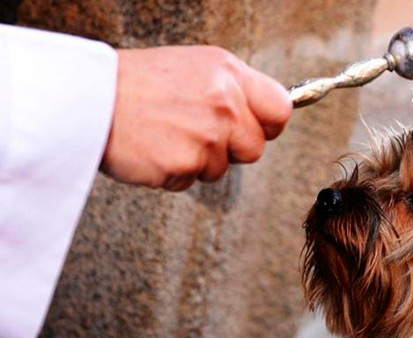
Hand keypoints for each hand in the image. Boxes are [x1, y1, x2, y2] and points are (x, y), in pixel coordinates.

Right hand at [100, 46, 291, 190]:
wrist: (90, 97)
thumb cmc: (138, 82)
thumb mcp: (195, 67)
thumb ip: (233, 89)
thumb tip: (261, 112)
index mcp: (229, 74)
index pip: (280, 109)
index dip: (268, 124)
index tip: (256, 128)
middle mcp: (223, 104)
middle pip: (255, 148)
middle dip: (231, 149)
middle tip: (199, 134)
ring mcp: (205, 137)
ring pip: (221, 168)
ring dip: (198, 161)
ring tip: (168, 136)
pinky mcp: (183, 165)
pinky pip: (190, 181)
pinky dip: (174, 173)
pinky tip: (155, 149)